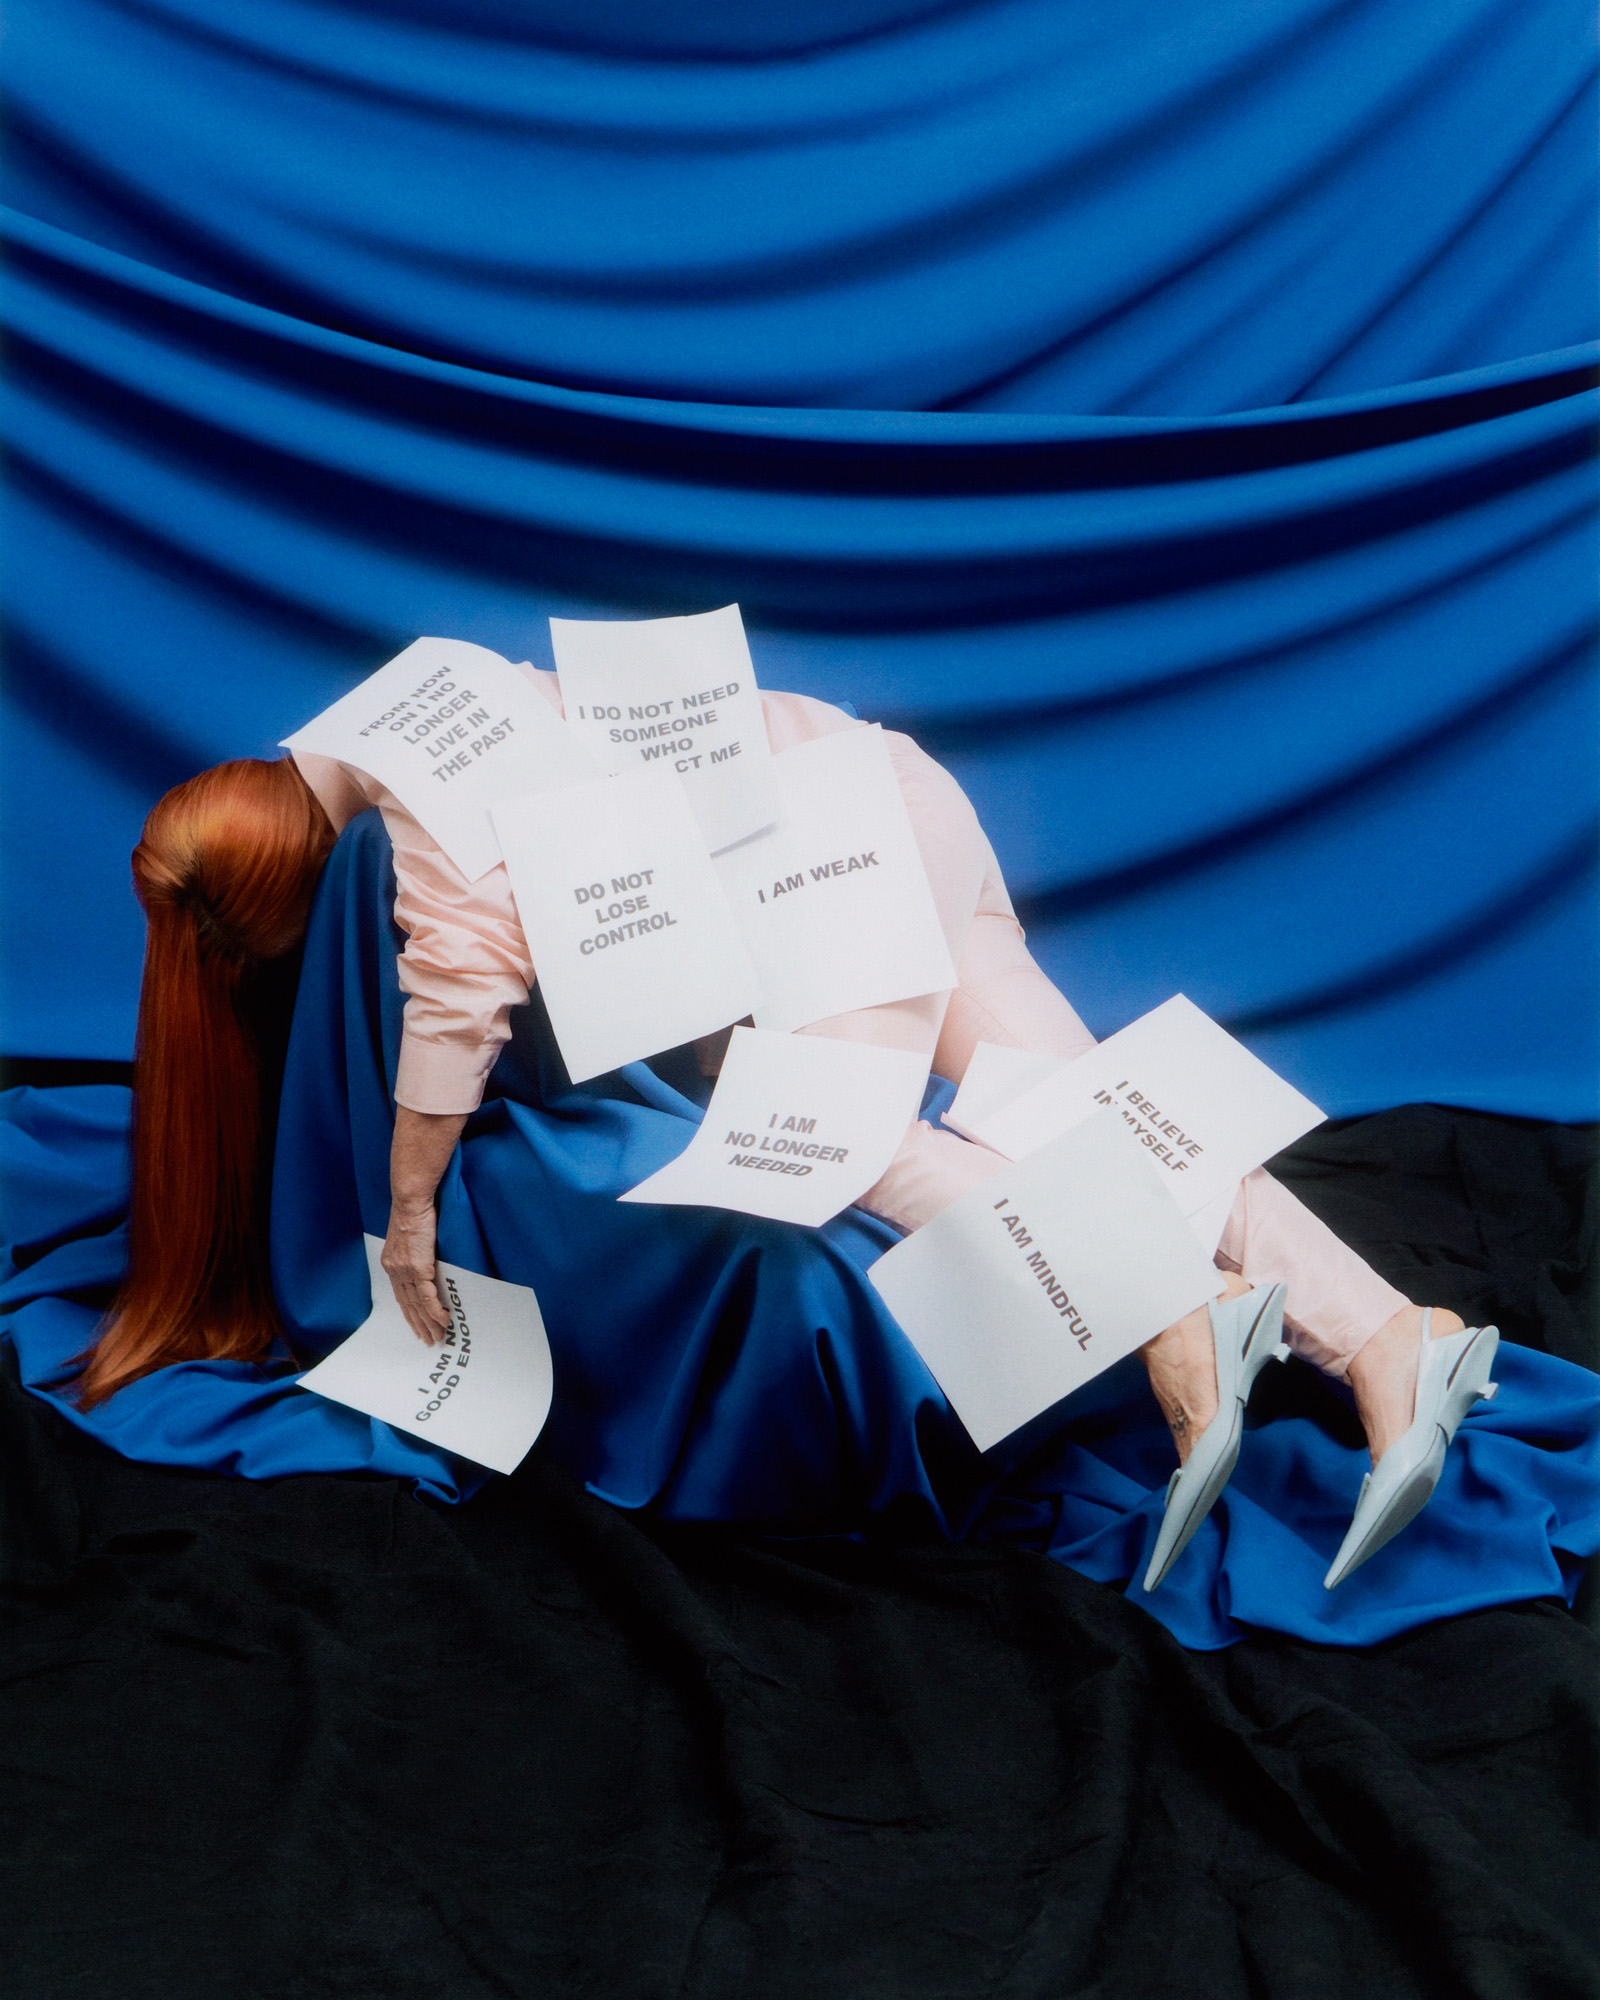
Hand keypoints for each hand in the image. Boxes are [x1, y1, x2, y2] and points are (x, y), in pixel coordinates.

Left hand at [382, 1200, 449, 1343]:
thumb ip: (415, 1251)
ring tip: (438, 1337)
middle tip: (428, 1340)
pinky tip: (443, 1321)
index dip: (410, 1313)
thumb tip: (425, 1257)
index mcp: (392, 1263)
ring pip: (418, 1305)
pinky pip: (428, 1297)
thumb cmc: (414, 1210)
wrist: (412, 1200)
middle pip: (408, 1305)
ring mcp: (406, 1270)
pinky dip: (435, 1311)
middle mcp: (395, 1270)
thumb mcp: (410, 1235)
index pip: (401, 1295)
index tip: (417, 1326)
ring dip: (429, 1323)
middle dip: (418, 1325)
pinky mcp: (419, 1268)